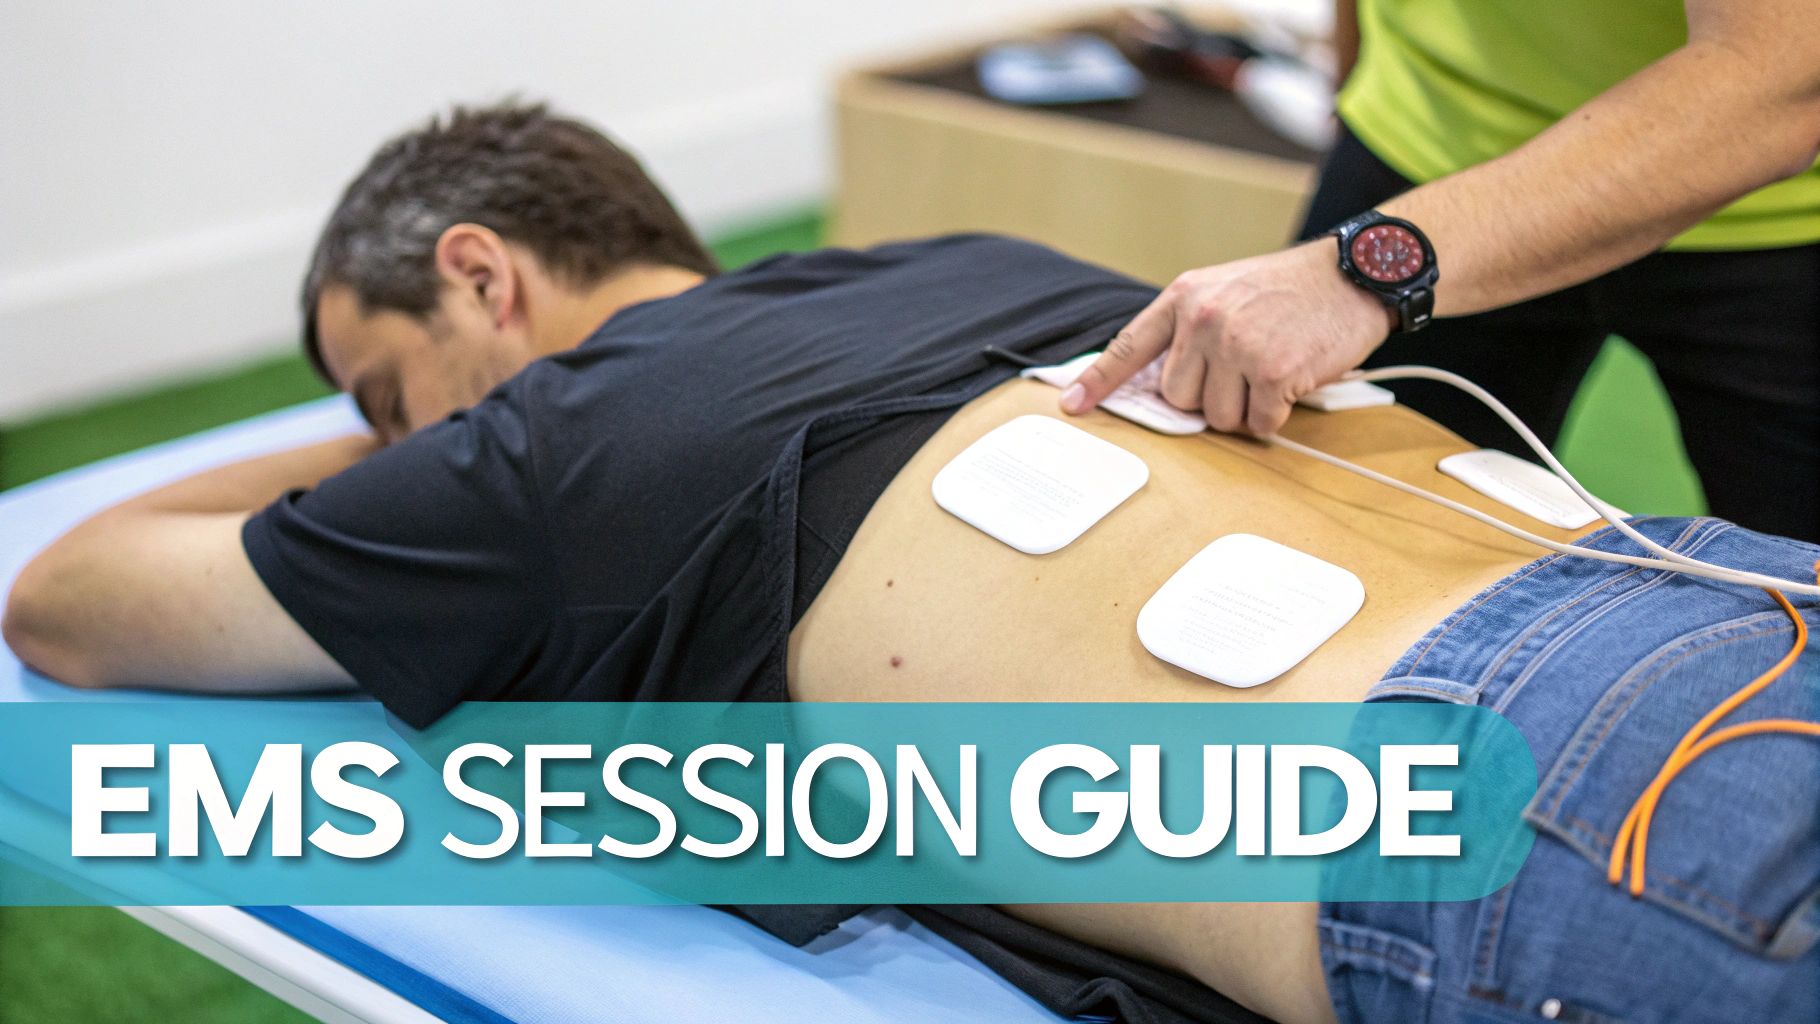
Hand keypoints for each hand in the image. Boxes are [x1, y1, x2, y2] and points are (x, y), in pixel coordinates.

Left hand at [1059, 240, 1395, 434]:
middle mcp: (1203, 319)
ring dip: (1243, 410)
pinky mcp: (1273, 371)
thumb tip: (1158, 385)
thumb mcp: (1226, 291)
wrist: (1354, 274)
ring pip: (1216, 417)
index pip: (1130, 346)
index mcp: (1185, 297)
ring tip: (1269, 373)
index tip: (1071, 406)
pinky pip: (1257, 423)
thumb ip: (1189, 330)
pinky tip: (1291, 383)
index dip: (1098, 381)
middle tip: (1242, 373)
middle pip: (1178, 398)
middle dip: (1208, 398)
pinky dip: (1274, 416)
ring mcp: (1237, 345)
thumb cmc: (1289, 290)